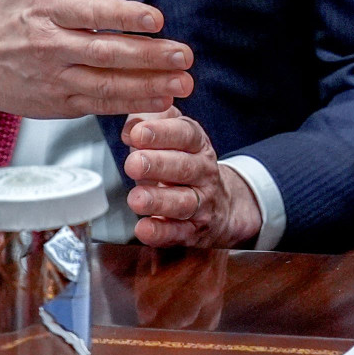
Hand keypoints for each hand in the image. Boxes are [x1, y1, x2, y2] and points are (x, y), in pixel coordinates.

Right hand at [0, 0, 193, 124]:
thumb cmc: (10, 9)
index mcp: (47, 8)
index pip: (90, 13)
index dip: (122, 17)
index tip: (155, 18)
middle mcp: (50, 45)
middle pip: (105, 52)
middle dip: (148, 56)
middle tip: (184, 55)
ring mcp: (54, 78)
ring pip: (106, 84)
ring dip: (147, 86)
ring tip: (183, 83)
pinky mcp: (58, 104)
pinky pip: (99, 105)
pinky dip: (130, 105)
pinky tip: (162, 100)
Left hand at [122, 107, 263, 247]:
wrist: (221, 204)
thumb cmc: (184, 164)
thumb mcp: (175, 135)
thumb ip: (154, 121)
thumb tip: (132, 124)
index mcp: (198, 145)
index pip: (185, 134)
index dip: (162, 133)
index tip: (138, 133)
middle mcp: (204, 172)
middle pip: (185, 167)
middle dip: (158, 165)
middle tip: (133, 163)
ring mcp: (202, 203)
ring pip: (184, 202)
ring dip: (159, 200)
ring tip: (136, 198)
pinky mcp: (193, 231)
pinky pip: (178, 233)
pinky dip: (161, 232)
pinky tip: (144, 228)